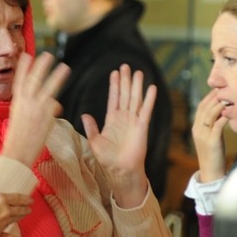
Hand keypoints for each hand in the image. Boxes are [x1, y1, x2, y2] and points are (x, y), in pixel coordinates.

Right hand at [0, 167, 32, 236]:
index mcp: (0, 200)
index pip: (17, 198)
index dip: (25, 198)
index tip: (31, 199)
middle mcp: (5, 211)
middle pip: (19, 209)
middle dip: (25, 208)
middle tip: (30, 207)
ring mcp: (3, 222)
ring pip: (16, 218)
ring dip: (21, 215)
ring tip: (24, 214)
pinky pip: (10, 226)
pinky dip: (14, 223)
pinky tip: (13, 223)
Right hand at [2, 52, 69, 166]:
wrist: (16, 154)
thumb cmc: (16, 140)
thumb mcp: (18, 119)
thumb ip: (31, 108)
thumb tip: (51, 104)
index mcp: (16, 102)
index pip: (20, 80)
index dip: (24, 68)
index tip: (27, 55)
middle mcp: (25, 102)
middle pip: (34, 79)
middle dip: (41, 66)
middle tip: (48, 55)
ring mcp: (36, 108)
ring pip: (48, 88)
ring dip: (57, 77)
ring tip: (65, 67)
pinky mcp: (46, 117)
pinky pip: (53, 107)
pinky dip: (55, 108)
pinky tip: (58, 108)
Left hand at [81, 64, 155, 206]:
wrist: (120, 170)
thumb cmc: (108, 159)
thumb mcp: (95, 142)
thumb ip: (91, 127)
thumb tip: (84, 115)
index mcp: (112, 120)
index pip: (113, 98)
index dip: (114, 85)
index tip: (114, 73)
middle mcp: (124, 118)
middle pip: (125, 94)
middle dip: (125, 80)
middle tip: (126, 66)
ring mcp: (133, 121)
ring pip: (135, 99)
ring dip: (137, 86)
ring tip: (138, 72)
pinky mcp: (142, 126)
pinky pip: (146, 110)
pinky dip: (149, 99)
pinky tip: (151, 88)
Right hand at [191, 89, 227, 182]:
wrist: (211, 173)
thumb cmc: (214, 155)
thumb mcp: (211, 137)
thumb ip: (214, 125)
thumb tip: (223, 111)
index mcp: (195, 127)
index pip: (200, 106)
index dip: (209, 96)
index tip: (220, 88)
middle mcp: (197, 129)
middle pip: (204, 107)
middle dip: (214, 96)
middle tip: (225, 88)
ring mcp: (203, 135)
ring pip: (210, 114)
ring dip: (220, 104)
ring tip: (229, 97)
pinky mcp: (211, 142)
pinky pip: (217, 125)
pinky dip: (224, 117)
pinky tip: (231, 112)